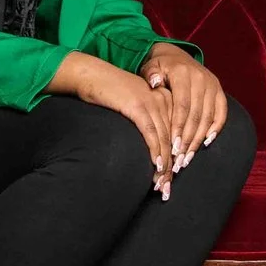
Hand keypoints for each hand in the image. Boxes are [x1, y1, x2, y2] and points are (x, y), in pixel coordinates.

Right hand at [50, 50, 173, 196]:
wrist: (91, 75)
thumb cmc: (108, 93)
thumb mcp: (133, 106)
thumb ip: (146, 121)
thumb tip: (151, 148)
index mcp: (165, 100)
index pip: (174, 135)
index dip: (173, 160)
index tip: (169, 180)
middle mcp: (163, 100)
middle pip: (172, 140)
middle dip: (170, 167)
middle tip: (167, 189)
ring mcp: (152, 102)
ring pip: (164, 139)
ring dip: (164, 165)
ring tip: (161, 184)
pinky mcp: (138, 106)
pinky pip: (151, 132)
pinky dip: (155, 151)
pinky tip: (157, 165)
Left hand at [141, 43, 228, 174]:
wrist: (176, 55)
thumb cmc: (159, 68)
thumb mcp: (151, 68)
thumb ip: (151, 75)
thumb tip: (155, 83)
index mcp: (184, 74)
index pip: (183, 106)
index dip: (179, 128)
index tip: (173, 147)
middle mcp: (201, 79)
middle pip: (197, 115)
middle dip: (188, 139)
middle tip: (180, 159)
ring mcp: (212, 85)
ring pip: (208, 117)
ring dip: (199, 139)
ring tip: (188, 157)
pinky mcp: (219, 91)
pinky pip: (222, 112)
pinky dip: (216, 128)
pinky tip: (207, 142)